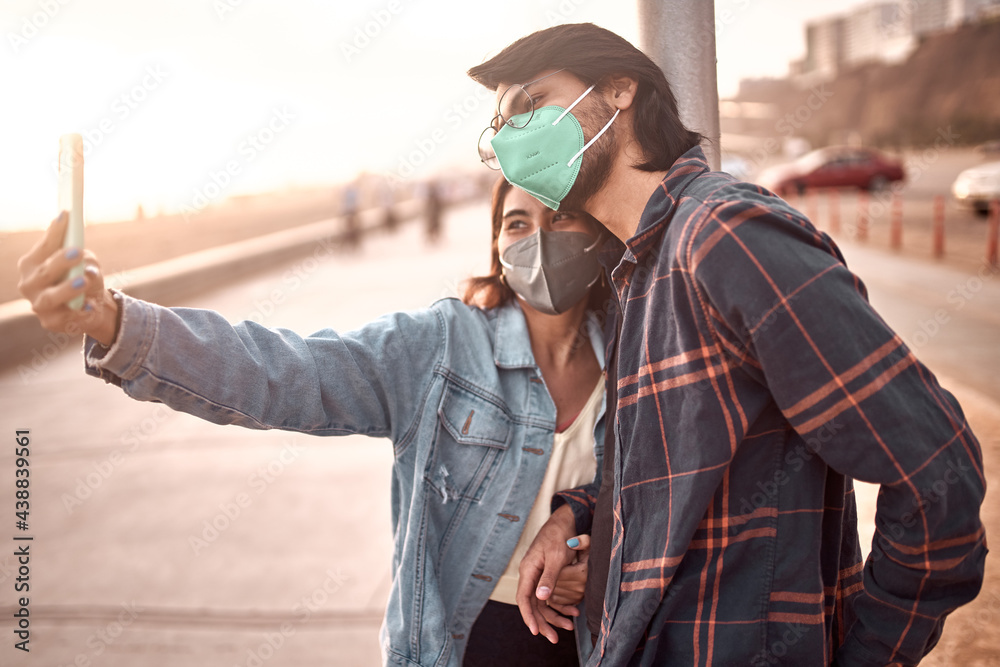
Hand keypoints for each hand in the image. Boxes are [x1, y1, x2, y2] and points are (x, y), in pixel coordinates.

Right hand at [18, 212, 118, 346]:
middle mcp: (30, 282)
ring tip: (83, 281)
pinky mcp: (50, 322)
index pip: (44, 246)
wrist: (91, 307)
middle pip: (43, 272)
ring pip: (49, 297)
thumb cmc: (83, 277)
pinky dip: (79, 311)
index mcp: (33, 263)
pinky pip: (65, 317)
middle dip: (59, 261)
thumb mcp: (86, 263)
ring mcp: (38, 304)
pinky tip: (90, 306)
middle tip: (76, 251)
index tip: (66, 215)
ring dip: (67, 288)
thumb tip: (83, 260)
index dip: (55, 231)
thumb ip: (84, 258)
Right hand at [516, 504, 581, 642]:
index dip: (528, 616)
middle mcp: (530, 574)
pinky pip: (549, 596)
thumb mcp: (556, 557)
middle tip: (553, 638)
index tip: (535, 630)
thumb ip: (548, 578)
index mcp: (528, 569)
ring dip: (553, 616)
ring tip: (567, 628)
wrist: (564, 521)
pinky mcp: (546, 575)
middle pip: (532, 604)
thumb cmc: (559, 536)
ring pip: (541, 602)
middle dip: (542, 622)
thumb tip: (540, 597)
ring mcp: (537, 575)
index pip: (523, 598)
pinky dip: (559, 605)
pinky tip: (571, 613)